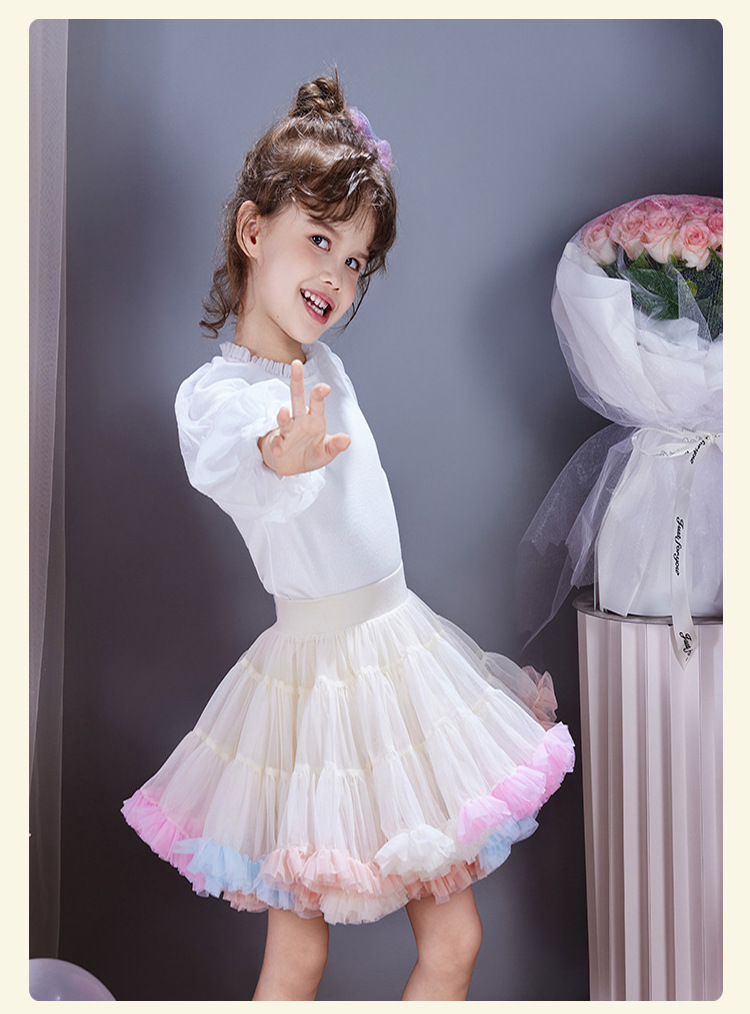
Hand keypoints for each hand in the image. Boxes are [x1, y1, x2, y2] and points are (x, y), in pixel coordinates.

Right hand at [258, 360, 350, 475]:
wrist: (292, 466)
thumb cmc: (310, 453)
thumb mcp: (327, 452)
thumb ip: (336, 445)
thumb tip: (347, 439)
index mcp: (314, 420)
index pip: (317, 404)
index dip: (319, 394)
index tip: (324, 387)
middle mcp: (300, 421)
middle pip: (297, 398)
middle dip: (297, 381)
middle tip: (296, 364)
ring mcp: (287, 432)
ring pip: (284, 420)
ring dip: (283, 416)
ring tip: (283, 411)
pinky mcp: (277, 445)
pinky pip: (276, 443)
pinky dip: (276, 445)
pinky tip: (277, 448)